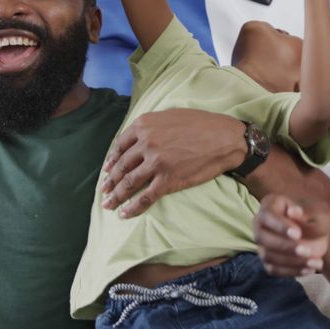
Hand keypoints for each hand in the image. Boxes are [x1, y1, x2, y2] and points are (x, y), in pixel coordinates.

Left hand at [100, 109, 245, 217]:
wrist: (226, 138)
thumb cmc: (202, 124)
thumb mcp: (170, 115)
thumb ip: (151, 125)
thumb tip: (139, 136)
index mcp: (144, 125)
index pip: (120, 146)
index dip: (111, 160)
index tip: (107, 170)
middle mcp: (146, 143)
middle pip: (121, 166)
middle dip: (110, 181)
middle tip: (103, 190)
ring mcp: (156, 163)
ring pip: (128, 182)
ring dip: (116, 196)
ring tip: (108, 205)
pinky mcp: (168, 180)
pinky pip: (145, 197)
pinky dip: (133, 207)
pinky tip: (125, 214)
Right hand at [254, 194, 329, 276]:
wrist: (318, 232)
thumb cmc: (316, 216)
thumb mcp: (318, 212)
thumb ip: (307, 213)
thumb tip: (292, 211)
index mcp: (270, 205)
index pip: (268, 215)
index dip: (280, 226)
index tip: (298, 233)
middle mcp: (260, 224)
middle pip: (262, 238)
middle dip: (285, 246)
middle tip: (307, 251)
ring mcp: (262, 244)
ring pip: (268, 256)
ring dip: (292, 261)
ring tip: (316, 262)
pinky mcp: (268, 261)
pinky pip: (274, 270)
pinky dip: (292, 271)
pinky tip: (309, 269)